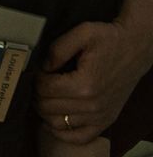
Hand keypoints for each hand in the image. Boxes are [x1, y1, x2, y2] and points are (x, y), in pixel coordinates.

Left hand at [35, 20, 149, 143]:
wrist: (135, 49)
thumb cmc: (109, 39)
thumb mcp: (82, 33)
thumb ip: (57, 49)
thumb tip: (43, 67)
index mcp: (84, 84)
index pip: (44, 89)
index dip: (36, 78)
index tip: (41, 70)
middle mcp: (92, 105)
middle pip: (47, 107)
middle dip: (37, 93)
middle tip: (41, 82)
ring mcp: (99, 116)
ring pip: (57, 123)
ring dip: (44, 111)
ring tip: (45, 97)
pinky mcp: (105, 121)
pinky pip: (79, 137)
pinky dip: (62, 133)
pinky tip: (52, 122)